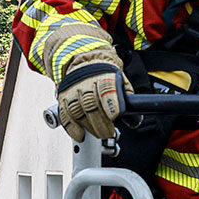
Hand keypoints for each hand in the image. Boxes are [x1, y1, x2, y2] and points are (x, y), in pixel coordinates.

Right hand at [45, 23, 125, 141]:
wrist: (85, 63)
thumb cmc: (105, 76)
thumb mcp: (121, 82)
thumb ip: (128, 100)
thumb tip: (134, 120)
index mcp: (104, 77)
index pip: (106, 90)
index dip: (110, 104)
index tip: (114, 116)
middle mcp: (86, 83)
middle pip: (90, 104)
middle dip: (100, 122)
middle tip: (107, 132)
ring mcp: (73, 91)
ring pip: (77, 111)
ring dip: (88, 126)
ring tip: (98, 133)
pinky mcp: (63, 98)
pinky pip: (65, 115)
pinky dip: (72, 128)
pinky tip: (80, 135)